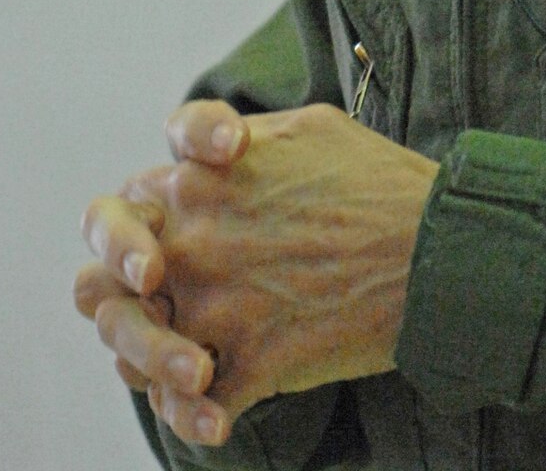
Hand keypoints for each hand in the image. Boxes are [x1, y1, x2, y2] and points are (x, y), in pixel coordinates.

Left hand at [76, 99, 438, 447]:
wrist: (439, 248)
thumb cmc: (384, 182)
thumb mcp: (308, 126)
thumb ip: (241, 141)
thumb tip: (218, 155)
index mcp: (201, 179)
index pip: (124, 200)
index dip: (133, 225)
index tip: (165, 241)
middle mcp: (194, 240)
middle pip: (105, 282)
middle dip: (121, 303)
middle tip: (157, 315)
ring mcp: (217, 305)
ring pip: (138, 353)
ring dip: (154, 366)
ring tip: (189, 370)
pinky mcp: (251, 364)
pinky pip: (194, 408)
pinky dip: (200, 418)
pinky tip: (219, 419)